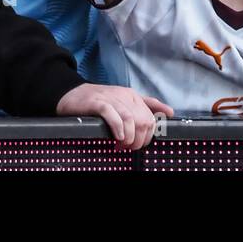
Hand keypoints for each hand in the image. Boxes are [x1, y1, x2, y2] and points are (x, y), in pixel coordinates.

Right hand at [56, 84, 172, 149]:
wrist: (72, 94)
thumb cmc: (99, 101)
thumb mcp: (125, 101)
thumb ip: (148, 105)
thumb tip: (170, 112)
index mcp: (133, 96)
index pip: (151, 117)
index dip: (148, 135)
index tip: (139, 144)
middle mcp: (124, 96)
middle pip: (142, 120)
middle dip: (139, 138)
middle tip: (130, 147)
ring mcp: (110, 98)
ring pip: (129, 118)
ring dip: (129, 136)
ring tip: (123, 145)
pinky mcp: (97, 102)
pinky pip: (111, 113)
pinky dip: (117, 127)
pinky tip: (117, 137)